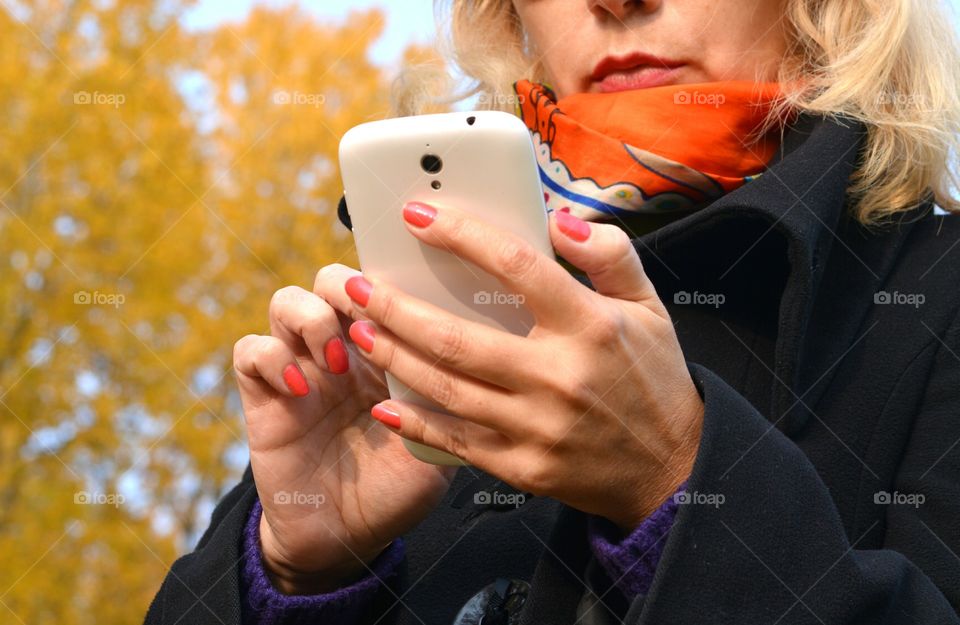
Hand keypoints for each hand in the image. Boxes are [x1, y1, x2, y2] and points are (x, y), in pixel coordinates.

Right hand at [232, 280, 457, 593]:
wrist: (346, 537)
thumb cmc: (396, 488)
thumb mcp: (438, 446)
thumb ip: (450, 405)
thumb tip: (477, 359)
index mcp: (387, 353)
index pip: (383, 289)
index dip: (391, 280)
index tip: (409, 297)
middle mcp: (342, 351)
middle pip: (332, 279)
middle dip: (346, 285)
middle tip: (364, 320)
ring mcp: (301, 369)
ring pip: (287, 301)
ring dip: (310, 318)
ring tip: (335, 359)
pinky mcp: (265, 396)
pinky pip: (250, 350)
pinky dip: (271, 358)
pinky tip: (300, 389)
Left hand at [332, 201, 703, 532]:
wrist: (671, 468)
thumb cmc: (654, 377)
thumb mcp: (649, 307)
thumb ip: (610, 255)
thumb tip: (557, 219)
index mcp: (591, 326)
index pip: (516, 267)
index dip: (461, 236)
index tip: (417, 214)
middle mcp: (559, 377)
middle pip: (458, 337)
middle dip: (395, 309)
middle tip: (356, 286)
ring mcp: (538, 428)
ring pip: (446, 388)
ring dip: (393, 357)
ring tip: (356, 330)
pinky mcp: (524, 468)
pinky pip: (457, 442)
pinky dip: (416, 423)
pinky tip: (385, 401)